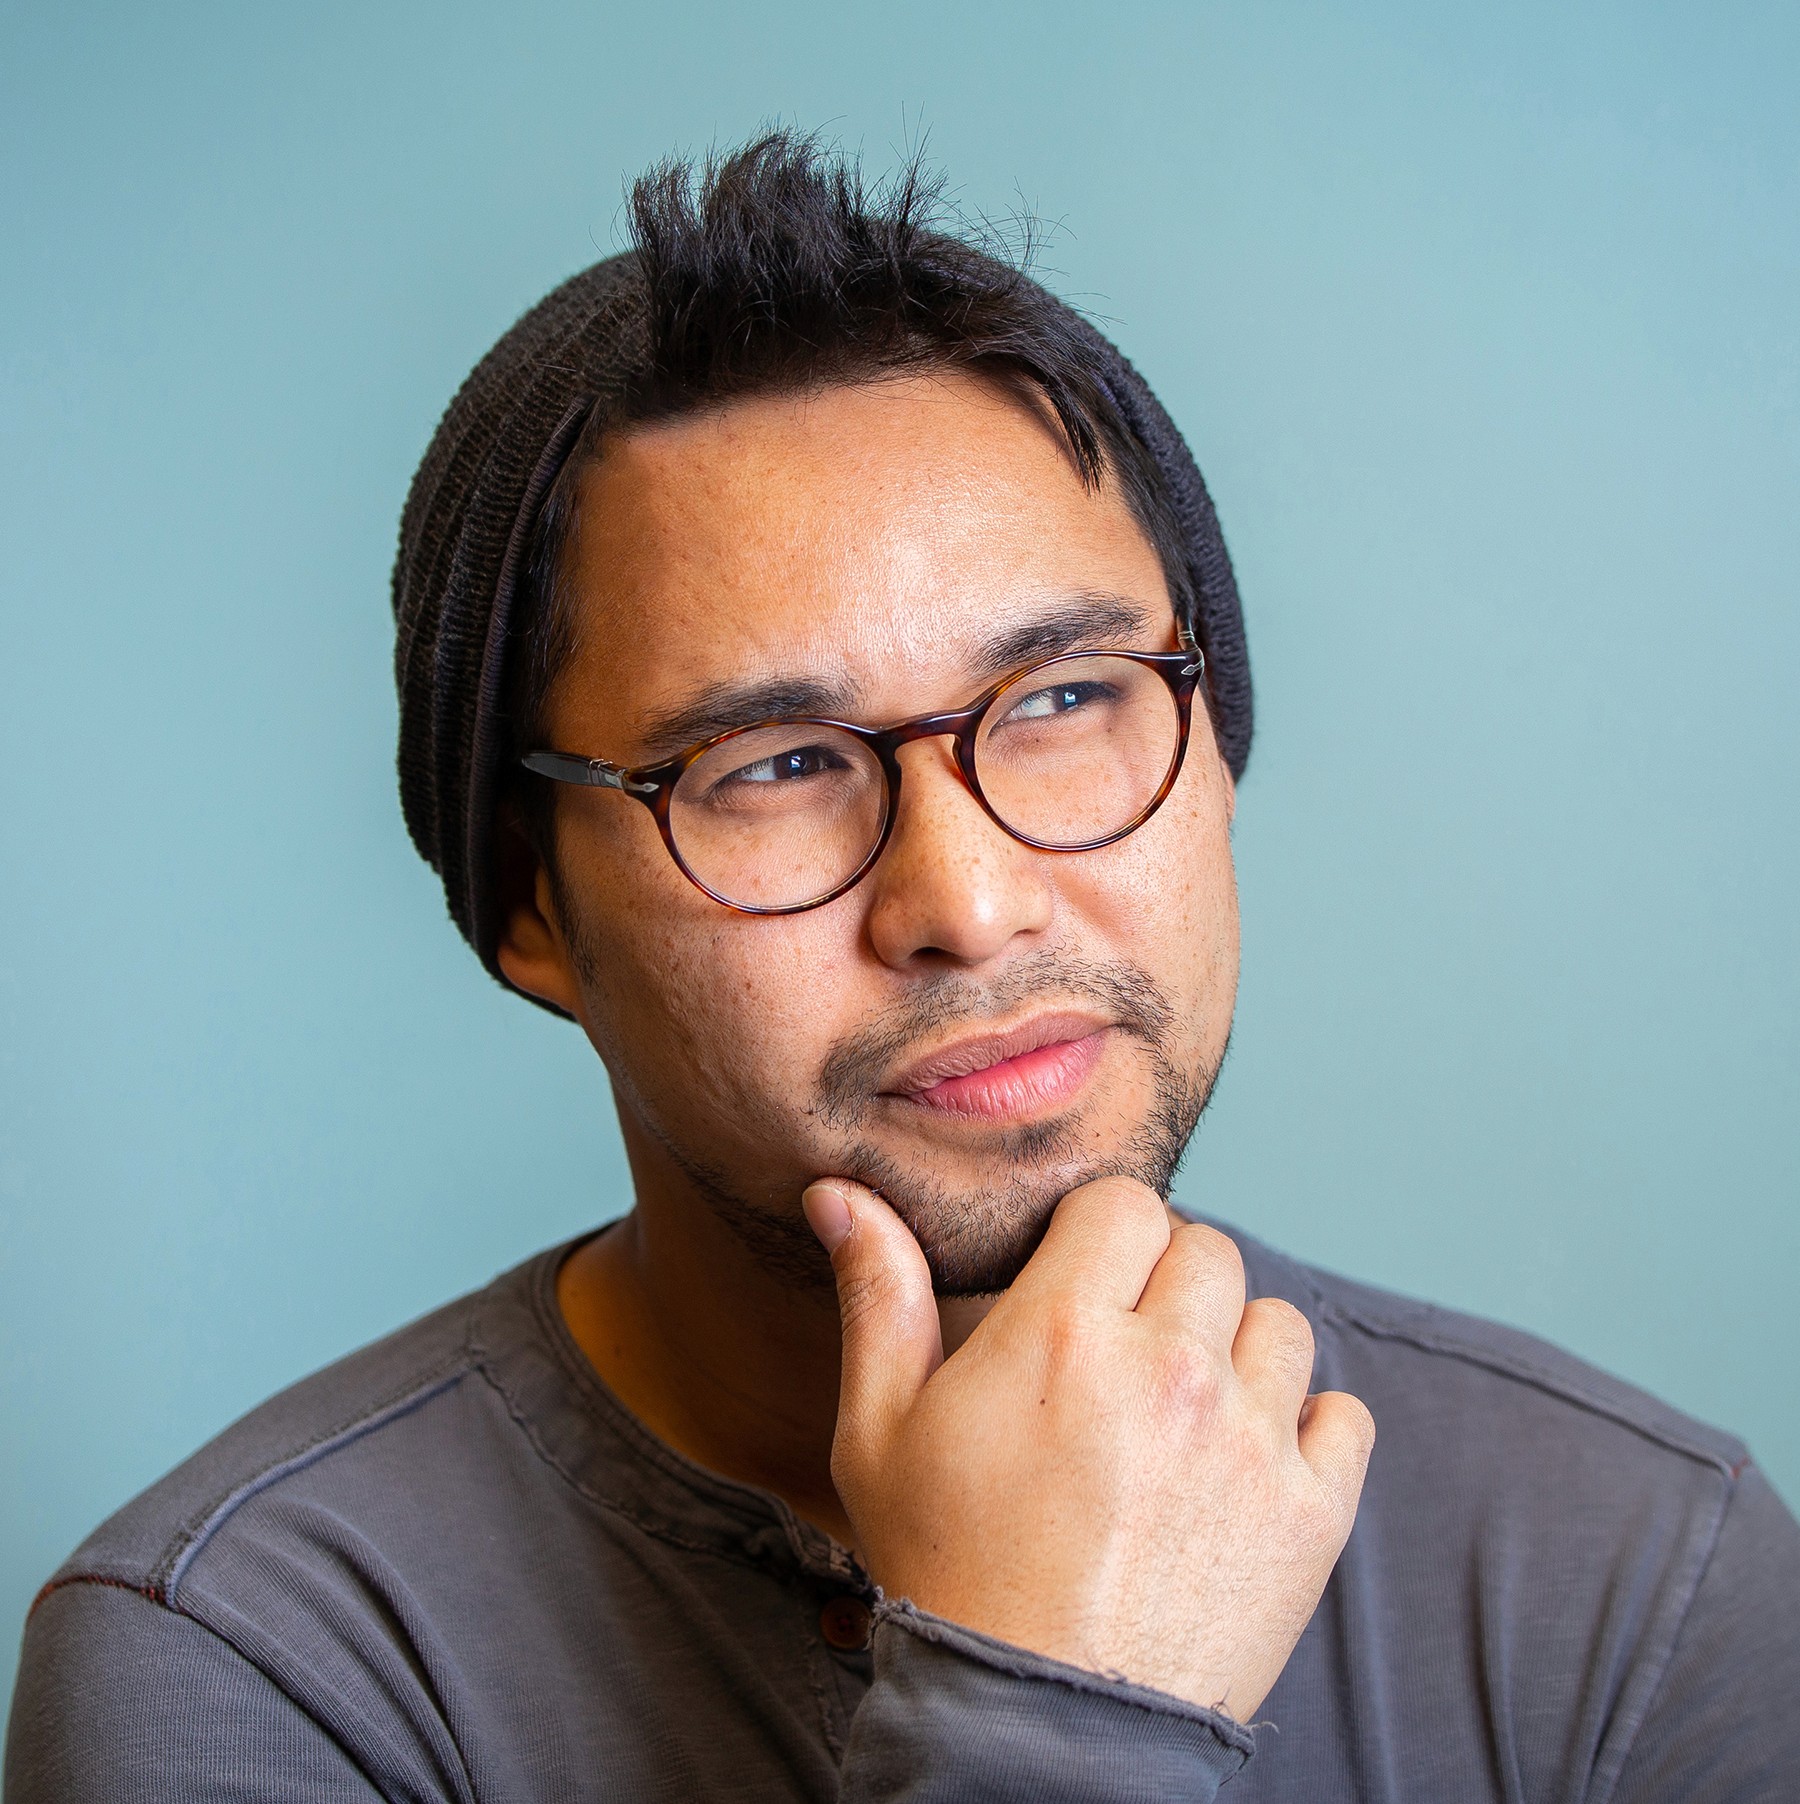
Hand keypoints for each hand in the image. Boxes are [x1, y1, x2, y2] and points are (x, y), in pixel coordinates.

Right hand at [802, 1174, 1373, 1718]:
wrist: (1037, 1731)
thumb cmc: (947, 1571)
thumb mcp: (878, 1431)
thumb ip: (877, 1295)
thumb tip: (839, 1192)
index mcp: (1064, 1333)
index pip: (1126, 1203)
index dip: (1101, 1233)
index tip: (1081, 1283)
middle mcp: (1170, 1369)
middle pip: (1208, 1250)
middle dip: (1166, 1284)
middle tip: (1125, 1352)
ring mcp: (1251, 1441)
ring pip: (1278, 1322)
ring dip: (1236, 1349)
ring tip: (1183, 1409)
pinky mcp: (1312, 1515)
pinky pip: (1343, 1413)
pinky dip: (1305, 1427)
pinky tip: (1244, 1462)